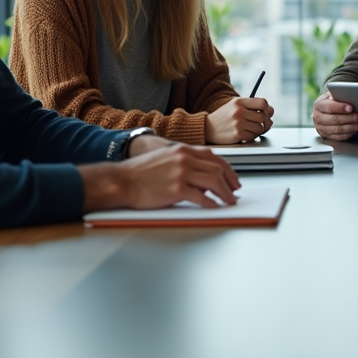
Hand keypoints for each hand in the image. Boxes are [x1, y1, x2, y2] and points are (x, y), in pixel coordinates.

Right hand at [80, 143, 241, 211]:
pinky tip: (215, 207)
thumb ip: (185, 162)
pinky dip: (211, 203)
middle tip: (235, 192)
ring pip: (213, 181)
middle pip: (217, 168)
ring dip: (225, 193)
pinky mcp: (177, 188)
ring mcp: (181, 173)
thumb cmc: (140, 173)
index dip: (227, 169)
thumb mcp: (166, 158)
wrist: (122, 180)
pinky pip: (201, 197)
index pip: (214, 157)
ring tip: (229, 201)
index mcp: (183, 150)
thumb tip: (203, 175)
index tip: (232, 179)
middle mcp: (184, 158)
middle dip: (230, 182)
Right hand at [206, 97, 274, 143]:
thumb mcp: (234, 105)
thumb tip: (269, 111)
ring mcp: (238, 123)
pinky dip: (253, 136)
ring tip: (254, 129)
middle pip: (263, 117)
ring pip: (260, 128)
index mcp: (239, 102)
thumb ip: (250, 105)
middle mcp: (239, 111)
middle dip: (267, 122)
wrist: (208, 128)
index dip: (268, 109)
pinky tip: (247, 134)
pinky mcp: (237, 134)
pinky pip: (254, 136)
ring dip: (260, 130)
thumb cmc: (224, 116)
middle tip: (265, 124)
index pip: (263, 103)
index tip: (268, 113)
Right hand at [312, 89, 357, 139]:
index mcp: (319, 105)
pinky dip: (352, 133)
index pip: (330, 107)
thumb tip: (353, 97)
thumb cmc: (330, 101)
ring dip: (356, 127)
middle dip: (353, 118)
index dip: (341, 107)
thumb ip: (339, 96)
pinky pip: (341, 137)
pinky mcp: (327, 136)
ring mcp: (322, 128)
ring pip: (340, 129)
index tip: (351, 108)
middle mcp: (318, 117)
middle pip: (336, 120)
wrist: (322, 112)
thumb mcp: (332, 95)